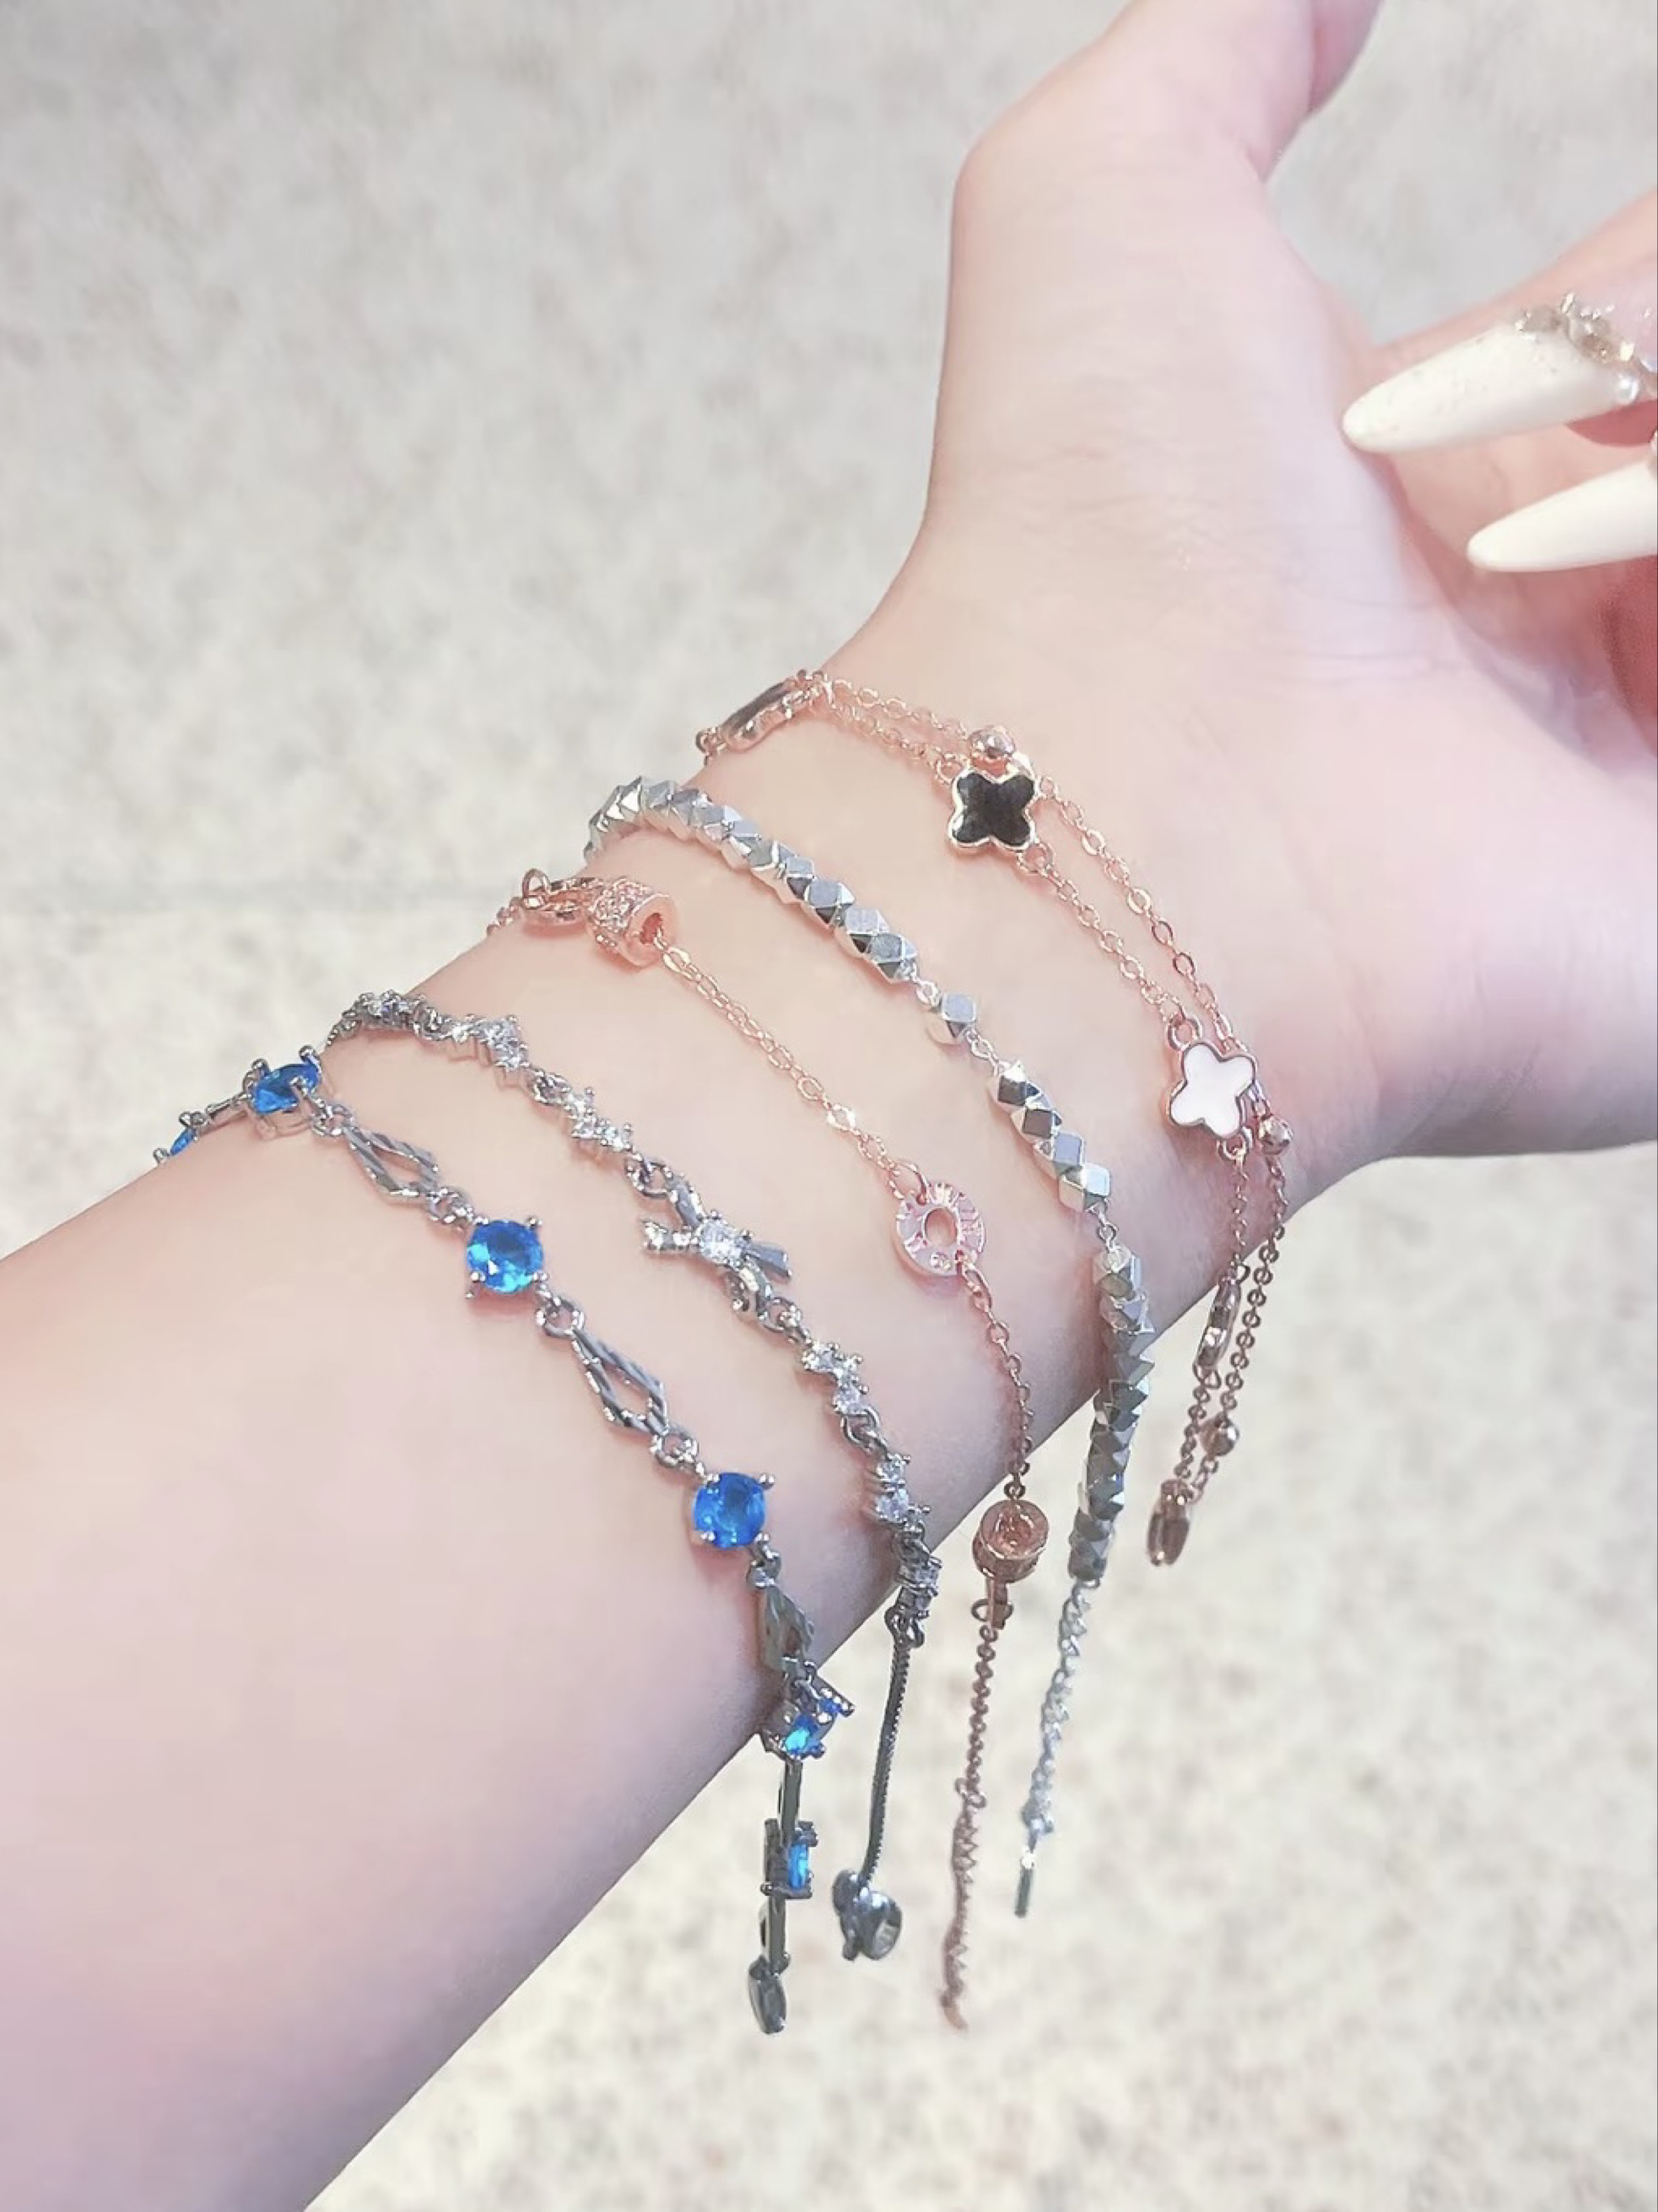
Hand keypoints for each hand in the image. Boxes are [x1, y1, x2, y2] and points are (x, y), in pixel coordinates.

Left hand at [841, 0, 1655, 1173]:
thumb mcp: (1111, 193)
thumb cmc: (1082, 517)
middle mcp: (1571, 625)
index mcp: (1474, 476)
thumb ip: (1235, 41)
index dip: (1636, 285)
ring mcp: (1636, 768)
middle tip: (1551, 430)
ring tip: (1505, 558)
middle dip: (1657, 351)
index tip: (1577, 316)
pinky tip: (1616, 631)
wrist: (1099, 808)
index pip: (1655, 324)